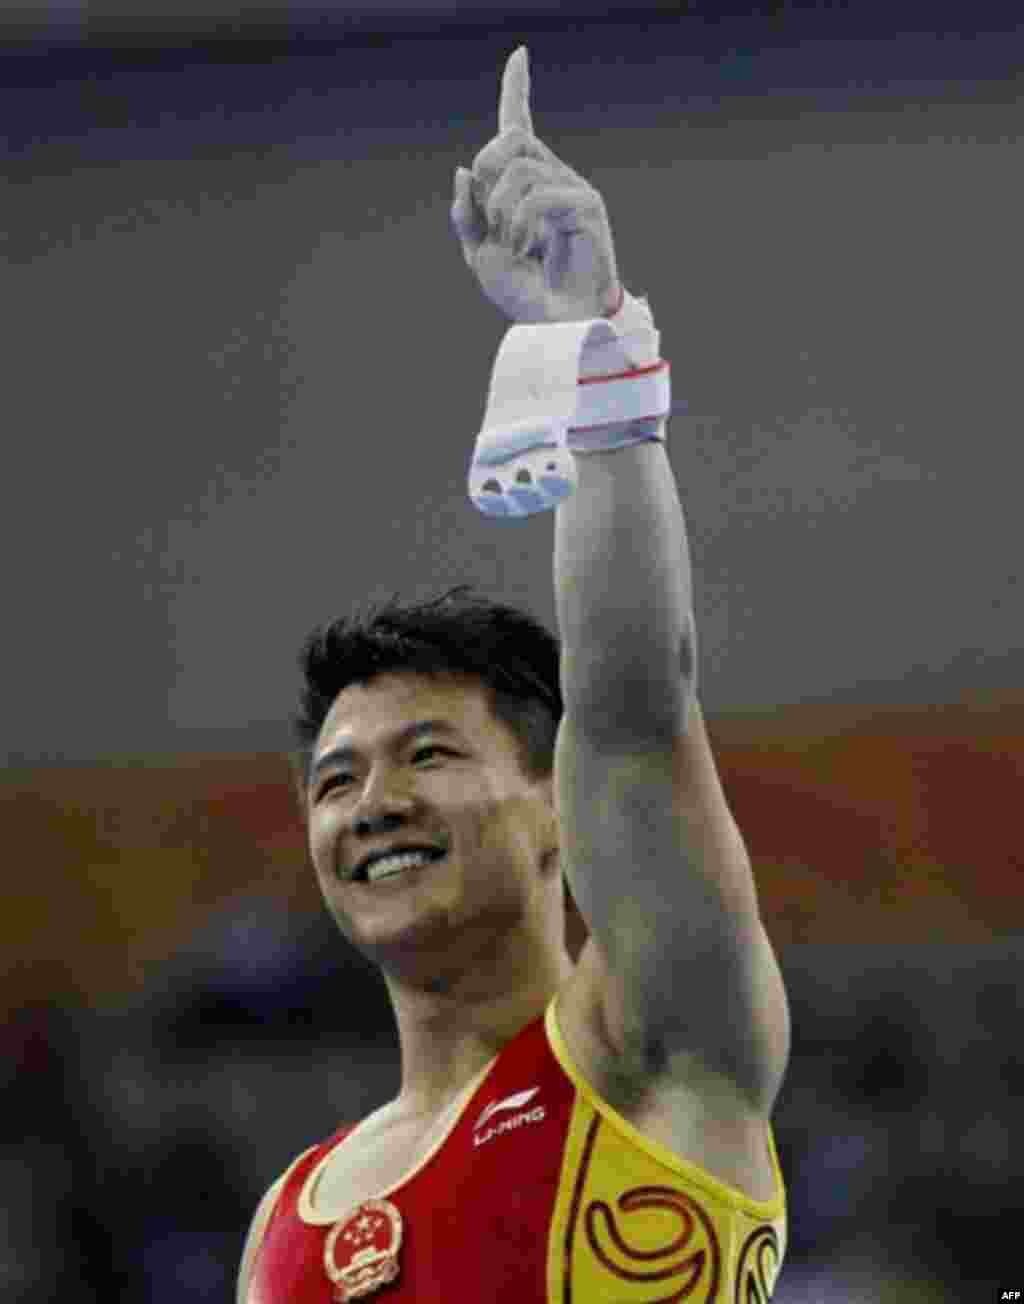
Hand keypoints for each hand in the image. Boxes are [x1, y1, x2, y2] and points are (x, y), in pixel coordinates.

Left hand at [451, 47, 622, 324]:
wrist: (553, 324)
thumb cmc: (524, 293)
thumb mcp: (479, 254)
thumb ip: (466, 215)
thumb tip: (462, 170)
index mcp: (528, 186)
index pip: (520, 126)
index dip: (517, 90)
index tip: (520, 55)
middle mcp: (553, 178)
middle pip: (511, 138)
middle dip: (485, 173)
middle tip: (489, 220)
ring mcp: (572, 190)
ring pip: (521, 167)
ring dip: (502, 208)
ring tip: (512, 245)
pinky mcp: (587, 207)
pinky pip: (542, 194)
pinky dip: (522, 222)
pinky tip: (527, 248)